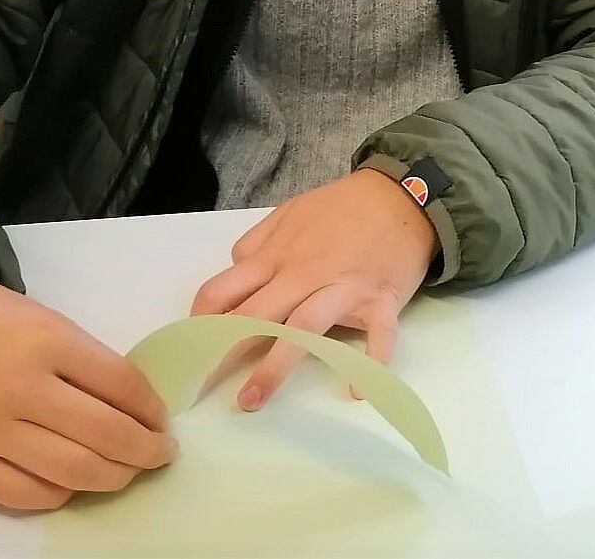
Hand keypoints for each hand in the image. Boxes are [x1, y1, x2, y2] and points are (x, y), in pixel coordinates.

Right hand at [0, 270, 174, 510]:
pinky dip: (59, 494)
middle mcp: (17, 389)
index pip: (123, 387)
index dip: (152, 411)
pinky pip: (23, 495)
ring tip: (124, 472)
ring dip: (112, 478)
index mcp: (47, 342)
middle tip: (158, 455)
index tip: (161, 422)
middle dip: (144, 452)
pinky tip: (73, 483)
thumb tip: (135, 410)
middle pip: (105, 437)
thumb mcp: (47, 322)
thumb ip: (87, 364)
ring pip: (71, 473)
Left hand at [190, 169, 437, 410]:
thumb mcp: (291, 211)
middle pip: (255, 315)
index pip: (225, 289)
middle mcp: (304, 274)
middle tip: (201, 387)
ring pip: (303, 329)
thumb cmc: (344, 207)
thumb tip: (234, 270)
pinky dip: (368, 363)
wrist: (404, 195)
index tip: (191, 348)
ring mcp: (344, 288)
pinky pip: (377, 337)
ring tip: (252, 400)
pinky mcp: (382, 301)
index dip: (201, 321)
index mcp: (278, 255)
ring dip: (275, 367)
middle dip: (223, 353)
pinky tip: (354, 389)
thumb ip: (258, 242)